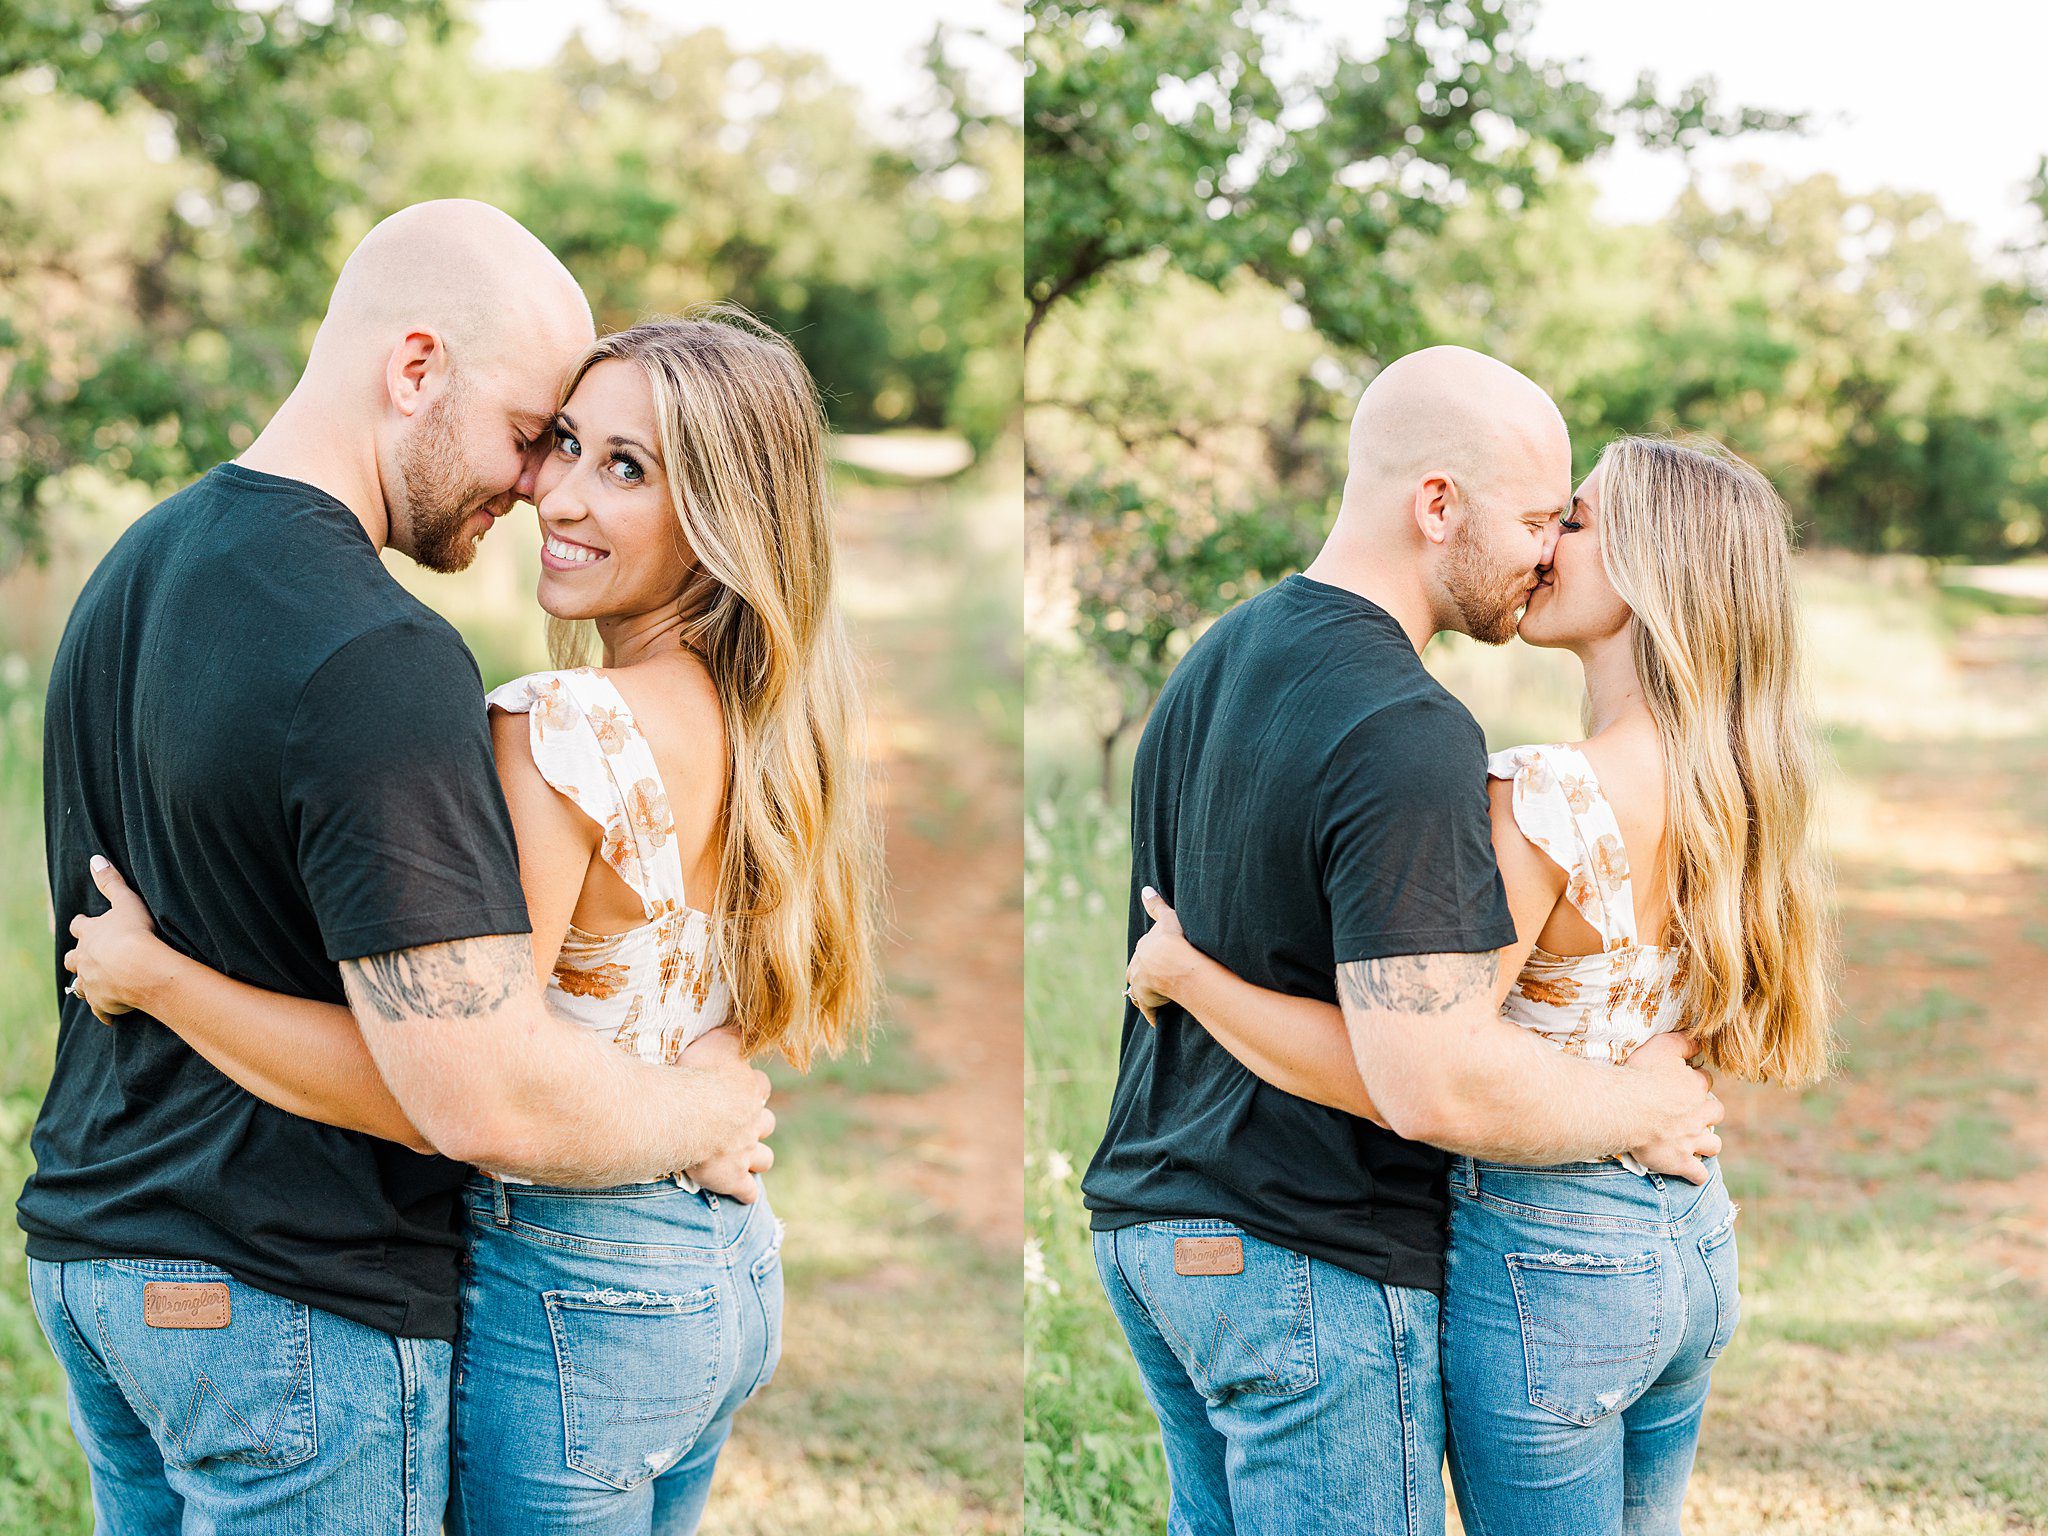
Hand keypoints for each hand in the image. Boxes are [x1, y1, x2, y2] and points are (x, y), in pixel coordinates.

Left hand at [62, 857, 174, 1024]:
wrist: (141, 968)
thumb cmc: (135, 932)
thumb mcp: (126, 901)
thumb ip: (111, 881)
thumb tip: (95, 858)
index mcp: (89, 935)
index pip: (79, 926)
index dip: (82, 925)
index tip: (84, 924)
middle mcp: (84, 959)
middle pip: (71, 959)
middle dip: (75, 958)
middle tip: (83, 958)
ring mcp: (91, 983)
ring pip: (80, 986)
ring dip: (85, 985)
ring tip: (91, 986)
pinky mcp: (102, 1002)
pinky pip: (100, 1010)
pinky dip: (104, 1011)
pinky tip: (109, 1014)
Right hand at [679, 1027, 774, 1202]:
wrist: (685, 1114)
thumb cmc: (696, 1073)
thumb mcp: (717, 1041)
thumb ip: (733, 1032)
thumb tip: (748, 1018)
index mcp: (750, 1089)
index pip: (760, 1086)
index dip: (751, 1088)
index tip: (737, 1087)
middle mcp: (753, 1121)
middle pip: (766, 1122)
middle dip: (757, 1123)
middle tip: (737, 1124)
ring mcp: (745, 1151)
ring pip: (764, 1158)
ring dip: (757, 1157)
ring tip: (745, 1158)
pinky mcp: (731, 1177)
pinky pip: (746, 1189)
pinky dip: (745, 1192)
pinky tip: (742, 1193)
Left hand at [1125, 886, 1196, 1025]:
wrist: (1177, 962)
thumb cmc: (1175, 939)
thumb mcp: (1167, 918)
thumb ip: (1156, 905)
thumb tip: (1145, 889)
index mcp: (1143, 948)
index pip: (1143, 952)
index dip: (1149, 955)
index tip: (1154, 959)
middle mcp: (1138, 967)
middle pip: (1134, 972)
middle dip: (1138, 976)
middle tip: (1145, 980)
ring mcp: (1141, 985)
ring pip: (1137, 992)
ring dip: (1141, 995)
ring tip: (1147, 1000)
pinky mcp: (1148, 1001)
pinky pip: (1149, 1011)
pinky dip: (1152, 1016)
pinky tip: (1155, 1021)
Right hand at [1622, 1032, 1723, 1184]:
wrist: (1624, 1109)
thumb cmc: (1640, 1075)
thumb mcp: (1663, 1046)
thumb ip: (1684, 1042)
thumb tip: (1700, 1041)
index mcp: (1696, 1087)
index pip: (1704, 1081)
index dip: (1693, 1079)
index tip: (1679, 1081)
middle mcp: (1699, 1115)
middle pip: (1715, 1112)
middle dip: (1707, 1112)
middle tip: (1689, 1111)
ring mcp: (1691, 1141)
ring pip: (1713, 1145)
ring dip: (1706, 1143)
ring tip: (1693, 1141)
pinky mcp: (1679, 1162)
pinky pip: (1697, 1174)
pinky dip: (1695, 1173)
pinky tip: (1689, 1171)